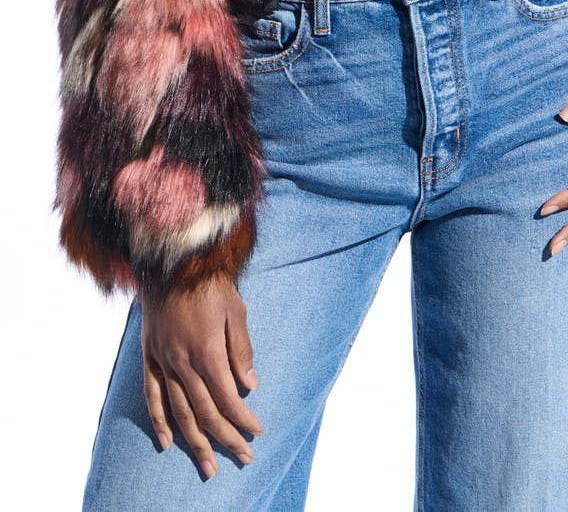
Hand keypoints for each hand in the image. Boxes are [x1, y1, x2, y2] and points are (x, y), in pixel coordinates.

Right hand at [140, 273, 262, 478]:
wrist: (174, 263)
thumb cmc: (210, 284)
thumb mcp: (236, 311)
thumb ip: (242, 349)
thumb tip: (251, 384)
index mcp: (208, 352)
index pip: (228, 398)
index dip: (243, 418)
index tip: (257, 431)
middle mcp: (183, 362)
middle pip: (205, 412)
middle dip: (226, 438)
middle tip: (242, 457)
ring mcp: (164, 361)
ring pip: (179, 411)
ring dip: (195, 441)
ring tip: (208, 465)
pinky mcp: (150, 356)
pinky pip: (153, 395)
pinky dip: (159, 420)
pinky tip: (167, 441)